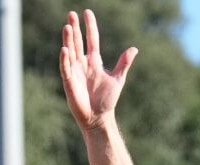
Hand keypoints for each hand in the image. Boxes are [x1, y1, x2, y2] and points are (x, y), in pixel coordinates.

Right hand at [59, 9, 137, 131]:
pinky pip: (66, 68)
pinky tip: (65, 49)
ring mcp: (75, 72)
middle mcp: (82, 64)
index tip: (87, 13)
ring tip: (67, 26)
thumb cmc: (107, 100)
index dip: (89, 27)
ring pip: (70, 51)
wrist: (98, 117)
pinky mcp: (69, 82)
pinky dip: (65, 59)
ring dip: (68, 39)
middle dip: (75, 29)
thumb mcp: (117, 79)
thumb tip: (134, 49)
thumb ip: (124, 63)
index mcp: (94, 61)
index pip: (91, 39)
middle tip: (71, 14)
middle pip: (78, 42)